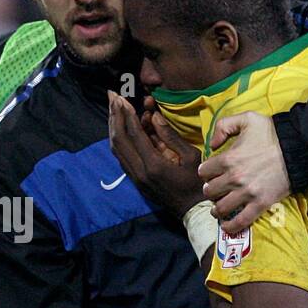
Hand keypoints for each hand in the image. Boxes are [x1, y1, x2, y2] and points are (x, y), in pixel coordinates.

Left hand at [107, 90, 203, 216]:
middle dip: (114, 116)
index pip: (134, 134)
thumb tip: (154, 116)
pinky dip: (119, 139)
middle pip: (118, 140)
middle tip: (111, 96)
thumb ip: (170, 136)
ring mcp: (134, 177)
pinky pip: (121, 155)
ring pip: (116, 148)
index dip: (126, 114)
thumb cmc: (196, 182)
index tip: (122, 98)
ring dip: (113, 126)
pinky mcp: (134, 179)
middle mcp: (138, 171)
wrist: (191, 210)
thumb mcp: (190, 156)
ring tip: (112, 107)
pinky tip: (119, 126)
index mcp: (153, 165)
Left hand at [197, 112, 289, 233]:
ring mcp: (247, 193)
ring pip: (221, 208)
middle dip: (210, 190)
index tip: (210, 173)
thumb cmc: (273, 132)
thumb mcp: (247, 119)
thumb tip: (212, 144)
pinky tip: (226, 225)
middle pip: (210, 191)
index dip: (205, 172)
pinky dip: (231, 226)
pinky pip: (240, 221)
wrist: (299, 147)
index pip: (204, 171)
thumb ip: (223, 125)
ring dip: (217, 209)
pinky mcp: (261, 203)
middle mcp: (234, 178)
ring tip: (218, 208)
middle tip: (215, 190)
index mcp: (228, 159)